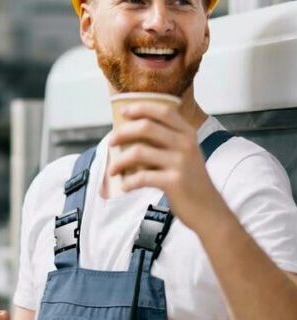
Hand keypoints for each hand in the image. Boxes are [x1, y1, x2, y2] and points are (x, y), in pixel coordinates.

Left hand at [108, 102, 225, 230]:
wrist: (209, 211)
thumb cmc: (190, 182)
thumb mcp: (184, 155)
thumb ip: (165, 142)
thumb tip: (129, 134)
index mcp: (187, 134)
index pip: (163, 111)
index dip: (141, 108)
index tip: (123, 111)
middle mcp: (185, 145)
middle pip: (146, 127)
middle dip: (122, 133)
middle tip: (110, 142)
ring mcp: (180, 163)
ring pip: (139, 152)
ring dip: (119, 161)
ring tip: (112, 170)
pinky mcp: (174, 182)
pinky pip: (141, 177)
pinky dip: (128, 182)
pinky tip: (125, 186)